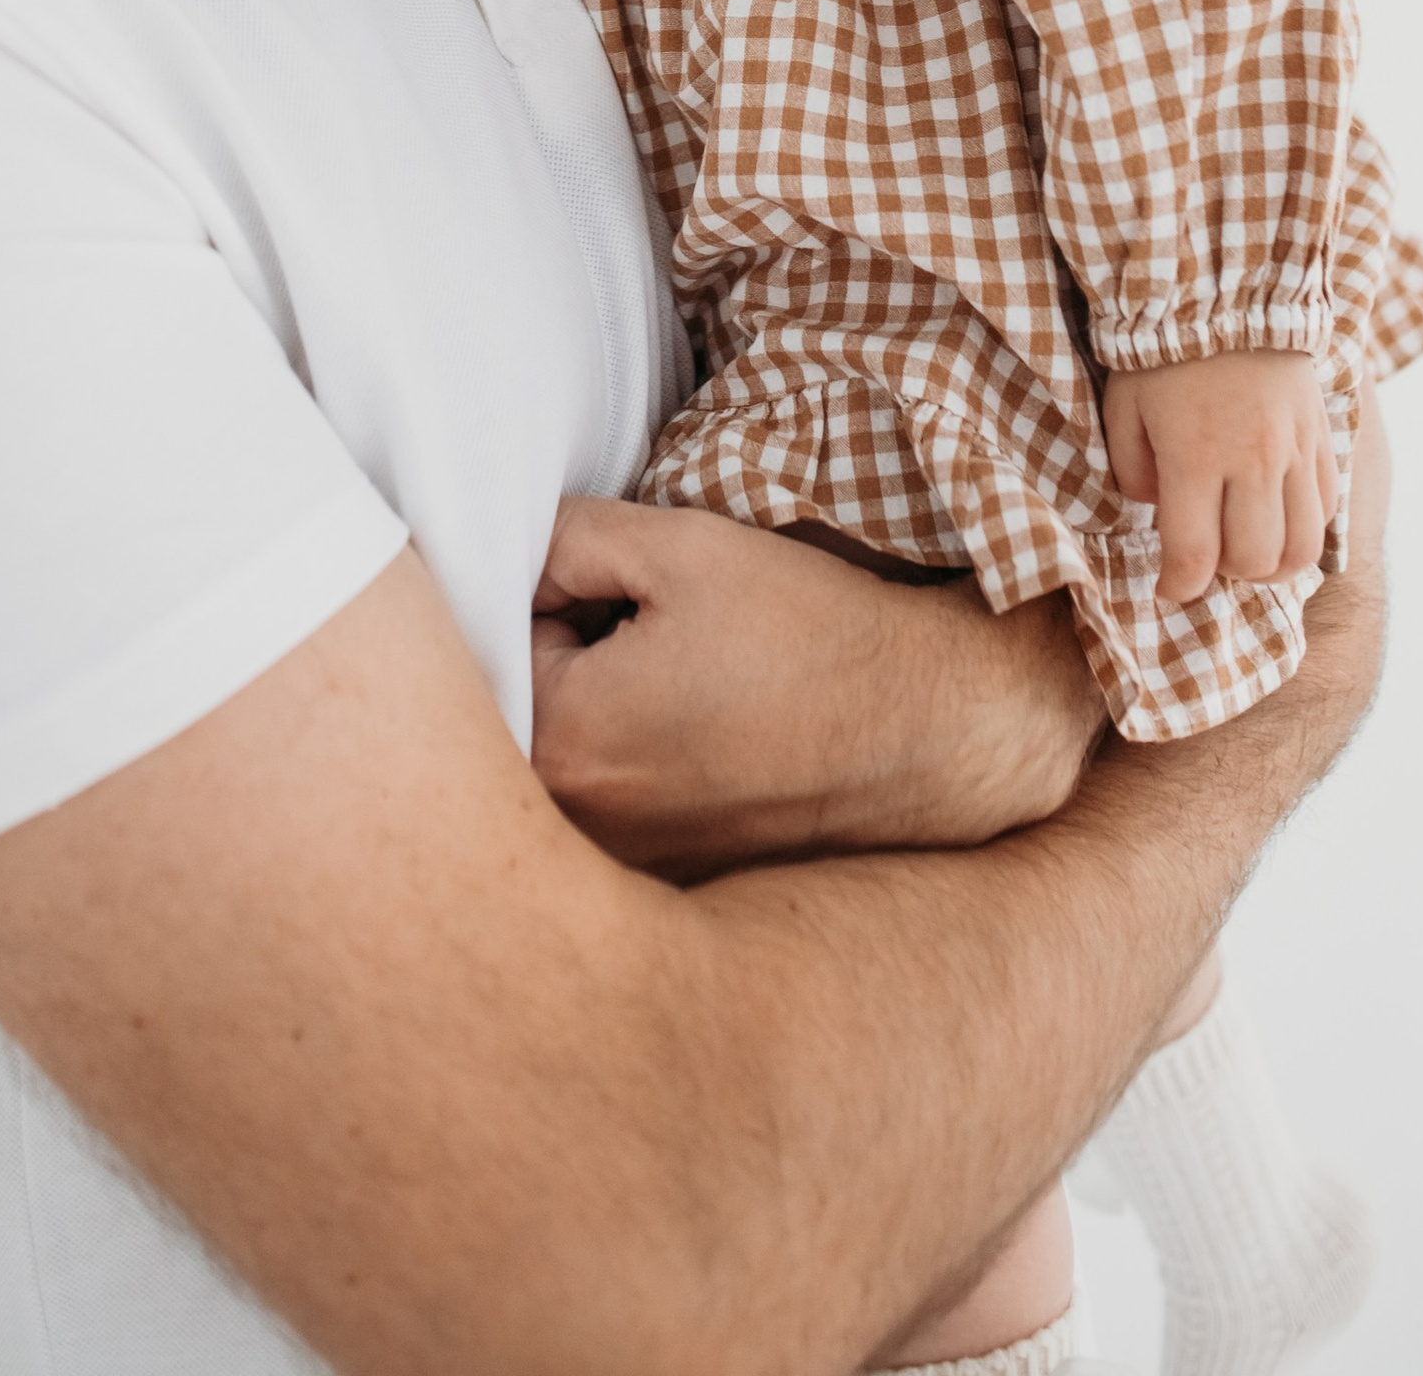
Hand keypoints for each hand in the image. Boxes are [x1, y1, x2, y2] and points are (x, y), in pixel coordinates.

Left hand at [530, 495, 1104, 878]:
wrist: (928, 728)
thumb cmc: (810, 634)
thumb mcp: (679, 547)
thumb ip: (565, 538)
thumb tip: (512, 555)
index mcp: (563, 743)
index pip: (494, 636)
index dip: (558, 595)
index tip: (624, 594)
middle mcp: (577, 834)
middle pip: (516, 710)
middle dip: (563, 657)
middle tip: (655, 635)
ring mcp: (623, 874)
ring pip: (564, 761)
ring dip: (599, 715)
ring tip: (690, 685)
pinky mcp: (669, 886)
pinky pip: (615, 810)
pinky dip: (640, 769)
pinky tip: (709, 736)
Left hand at [1100, 351, 1338, 606]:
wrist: (1227, 287)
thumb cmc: (1161, 350)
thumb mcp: (1124, 408)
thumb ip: (1133, 473)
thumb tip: (1157, 514)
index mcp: (1195, 456)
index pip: (1194, 558)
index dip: (1177, 587)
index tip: (1167, 587)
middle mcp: (1252, 461)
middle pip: (1252, 561)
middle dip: (1224, 574)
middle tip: (1205, 553)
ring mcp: (1295, 451)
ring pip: (1300, 549)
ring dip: (1271, 564)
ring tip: (1246, 548)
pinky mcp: (1321, 437)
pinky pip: (1327, 510)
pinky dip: (1304, 530)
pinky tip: (1277, 517)